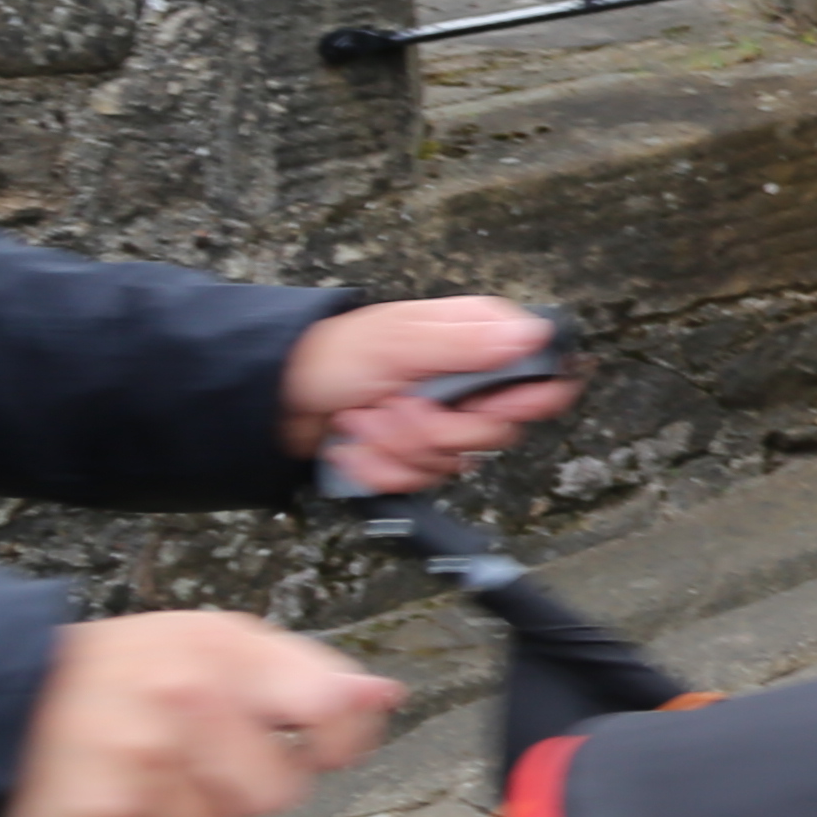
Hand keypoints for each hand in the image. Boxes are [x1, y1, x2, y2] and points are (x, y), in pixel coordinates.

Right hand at [7, 613, 404, 816]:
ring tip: (157, 770)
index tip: (325, 745)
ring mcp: (143, 761)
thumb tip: (384, 698)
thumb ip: (305, 671)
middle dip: (254, 784)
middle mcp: (187, 701)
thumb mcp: (212, 641)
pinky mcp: (101, 813)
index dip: (342, 738)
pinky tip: (123, 791)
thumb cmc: (119, 670)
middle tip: (212, 757)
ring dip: (198, 811)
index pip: (328, 707)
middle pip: (279, 791)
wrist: (1, 695)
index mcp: (222, 650)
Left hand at [282, 297, 576, 492]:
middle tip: (399, 407)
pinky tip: (359, 444)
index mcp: (477, 338)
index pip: (540, 372)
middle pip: (500, 429)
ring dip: (400, 448)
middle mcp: (469, 379)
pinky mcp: (419, 452)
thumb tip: (532, 337)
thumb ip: (465, 345)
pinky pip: (424, 479)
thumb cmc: (332, 356)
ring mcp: (445, 418)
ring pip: (458, 460)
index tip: (484, 408)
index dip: (524, 400)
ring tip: (364, 420)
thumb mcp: (398, 343)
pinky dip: (384, 468)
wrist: (276, 399)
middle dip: (439, 430)